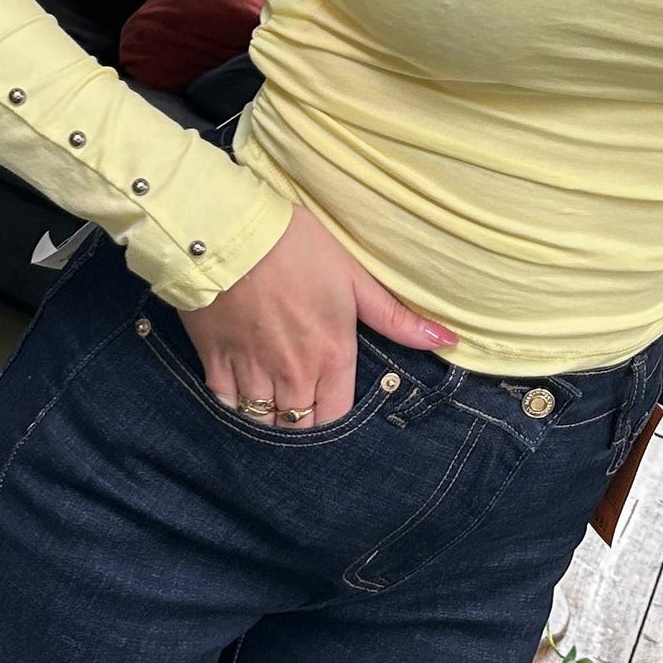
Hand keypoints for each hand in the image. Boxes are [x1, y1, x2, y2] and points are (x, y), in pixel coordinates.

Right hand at [175, 204, 458, 428]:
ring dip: (271, 421)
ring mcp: (251, 372)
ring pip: (262, 423)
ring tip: (275, 407)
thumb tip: (447, 339)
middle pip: (300, 429)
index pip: (338, 418)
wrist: (232, 233)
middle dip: (304, 427)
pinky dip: (235, 409)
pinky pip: (226, 406)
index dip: (336, 420)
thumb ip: (397, 318)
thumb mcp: (354, 278)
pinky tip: (241, 398)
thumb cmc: (297, 248)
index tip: (332, 407)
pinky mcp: (215, 362)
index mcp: (332, 357)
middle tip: (304, 411)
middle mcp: (293, 375)